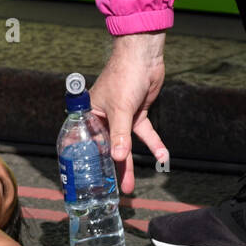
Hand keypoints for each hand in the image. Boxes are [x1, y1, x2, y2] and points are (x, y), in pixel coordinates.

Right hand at [88, 32, 168, 193]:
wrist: (144, 55)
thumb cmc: (124, 76)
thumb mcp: (121, 109)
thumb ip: (120, 135)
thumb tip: (118, 157)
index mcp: (89, 115)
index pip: (84, 143)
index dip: (85, 163)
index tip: (86, 181)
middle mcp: (102, 118)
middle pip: (107, 148)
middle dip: (112, 170)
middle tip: (114, 190)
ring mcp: (121, 117)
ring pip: (125, 145)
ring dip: (129, 163)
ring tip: (129, 185)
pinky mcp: (137, 114)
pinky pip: (144, 134)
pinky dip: (153, 144)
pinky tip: (161, 156)